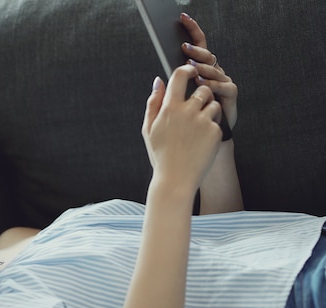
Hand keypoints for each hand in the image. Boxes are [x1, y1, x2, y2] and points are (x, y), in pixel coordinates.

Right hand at [142, 66, 222, 194]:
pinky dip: (211, 128)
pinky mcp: (215, 132)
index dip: (187, 69)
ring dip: (208, 111)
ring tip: (197, 129)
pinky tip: (201, 142)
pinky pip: (217, 121)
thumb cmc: (160, 154)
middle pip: (202, 89)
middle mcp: (187, 112)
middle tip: (195, 109)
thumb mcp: (149, 129)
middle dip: (201, 95)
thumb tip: (159, 81)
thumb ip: (153, 103)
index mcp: (169, 109)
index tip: (191, 70)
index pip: (180, 76)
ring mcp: (203, 121)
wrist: (175, 179)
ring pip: (213, 104)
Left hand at [180, 13, 237, 129]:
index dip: (192, 31)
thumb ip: (170, 89)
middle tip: (183, 49)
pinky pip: (223, 86)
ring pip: (213, 70)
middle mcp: (213, 72)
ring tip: (191, 67)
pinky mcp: (230, 94)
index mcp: (200, 69)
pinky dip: (213, 85)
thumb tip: (159, 78)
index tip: (182, 18)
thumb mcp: (176, 103)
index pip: (197, 45)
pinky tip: (203, 85)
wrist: (203, 139)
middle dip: (196, 50)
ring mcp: (222, 82)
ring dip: (202, 68)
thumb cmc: (188, 120)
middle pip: (206, 55)